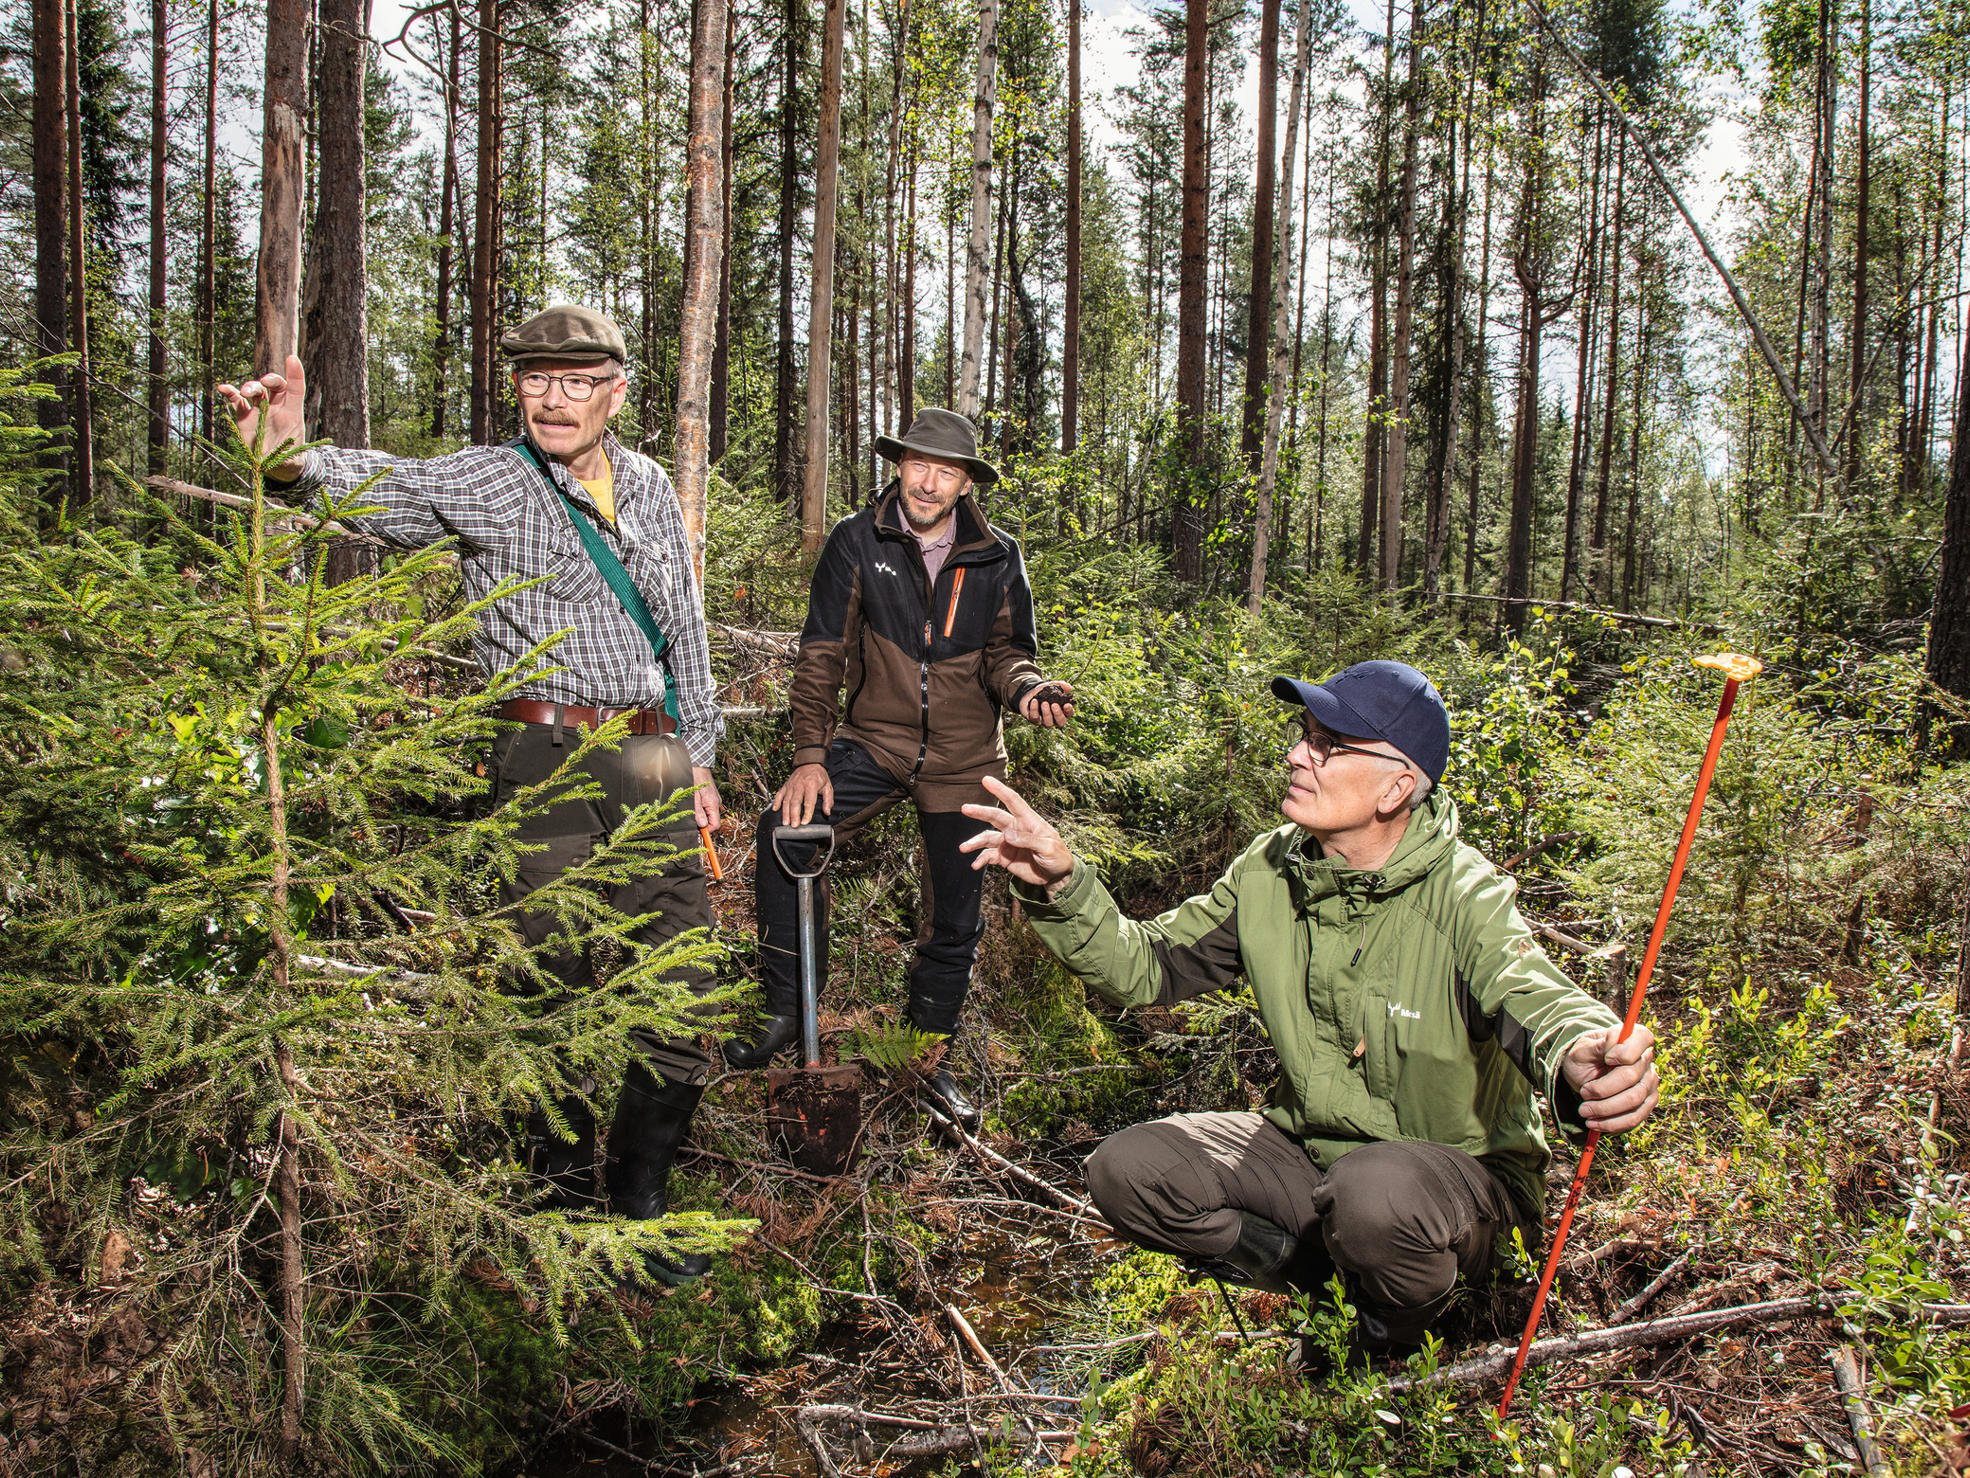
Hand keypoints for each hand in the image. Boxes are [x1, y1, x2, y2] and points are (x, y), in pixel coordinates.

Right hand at [216, 354, 307, 479]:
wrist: (275, 466)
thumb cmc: (288, 455)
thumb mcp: (292, 455)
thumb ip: (285, 452)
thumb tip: (275, 453)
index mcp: (291, 411)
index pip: (294, 387)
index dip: (294, 373)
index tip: (291, 358)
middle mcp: (275, 407)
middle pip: (273, 385)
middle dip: (268, 380)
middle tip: (263, 384)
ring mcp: (259, 410)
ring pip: (255, 390)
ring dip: (249, 387)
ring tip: (244, 392)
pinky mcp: (244, 416)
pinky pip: (236, 401)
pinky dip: (230, 393)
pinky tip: (223, 388)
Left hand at [691, 768, 721, 830]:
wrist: (698, 766)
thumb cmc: (695, 780)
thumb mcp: (693, 798)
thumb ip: (698, 812)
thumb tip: (702, 825)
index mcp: (713, 804)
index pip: (715, 825)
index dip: (707, 830)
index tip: (698, 832)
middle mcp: (716, 803)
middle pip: (713, 820)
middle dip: (703, 823)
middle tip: (692, 821)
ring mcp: (715, 800)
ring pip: (710, 814)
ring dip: (702, 816)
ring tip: (692, 809)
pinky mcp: (711, 797)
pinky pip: (709, 808)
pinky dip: (702, 810)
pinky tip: (695, 804)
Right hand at [772, 762, 832, 826]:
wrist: (810, 762)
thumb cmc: (818, 775)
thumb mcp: (828, 786)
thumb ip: (828, 800)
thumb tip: (827, 812)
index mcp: (811, 785)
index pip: (808, 802)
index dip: (807, 813)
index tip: (805, 822)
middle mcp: (799, 785)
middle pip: (795, 802)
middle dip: (794, 815)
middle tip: (794, 825)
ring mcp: (791, 785)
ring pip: (786, 800)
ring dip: (785, 812)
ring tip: (785, 822)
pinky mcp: (786, 785)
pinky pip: (779, 794)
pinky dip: (776, 802)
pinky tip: (775, 809)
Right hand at [959, 775, 1075, 891]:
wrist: (1056, 877)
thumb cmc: (1057, 857)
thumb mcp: (1048, 847)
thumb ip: (1029, 840)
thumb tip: (1007, 834)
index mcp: (1028, 821)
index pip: (1013, 801)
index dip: (1000, 790)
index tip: (986, 780)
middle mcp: (1015, 829)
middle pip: (995, 816)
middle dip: (980, 812)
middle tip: (965, 808)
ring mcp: (1008, 843)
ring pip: (987, 838)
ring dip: (975, 842)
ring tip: (963, 848)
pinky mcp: (1004, 857)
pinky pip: (988, 856)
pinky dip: (980, 859)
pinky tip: (975, 865)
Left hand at [1018, 680, 1075, 727]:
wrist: (1032, 692)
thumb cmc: (1046, 690)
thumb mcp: (1053, 685)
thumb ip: (1062, 685)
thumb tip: (1069, 687)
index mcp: (1063, 711)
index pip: (1069, 713)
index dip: (1069, 710)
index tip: (1067, 705)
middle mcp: (1055, 718)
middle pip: (1061, 722)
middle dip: (1058, 714)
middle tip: (1054, 705)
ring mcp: (1045, 721)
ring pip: (1048, 723)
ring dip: (1047, 713)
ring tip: (1044, 703)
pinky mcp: (1035, 720)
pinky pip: (1035, 718)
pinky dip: (1034, 709)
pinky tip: (1034, 700)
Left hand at [1561, 1023, 1659, 1133]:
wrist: (1583, 1074)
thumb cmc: (1584, 1057)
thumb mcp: (1583, 1048)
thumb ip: (1599, 1044)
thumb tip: (1614, 1040)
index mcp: (1635, 1037)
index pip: (1643, 1040)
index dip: (1625, 1052)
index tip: (1606, 1059)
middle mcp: (1647, 1060)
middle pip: (1632, 1077)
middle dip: (1604, 1089)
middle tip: (1583, 1093)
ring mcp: (1649, 1084)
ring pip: (1633, 1100)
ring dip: (1605, 1109)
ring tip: (1584, 1111)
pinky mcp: (1646, 1104)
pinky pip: (1634, 1118)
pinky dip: (1612, 1123)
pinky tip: (1595, 1124)